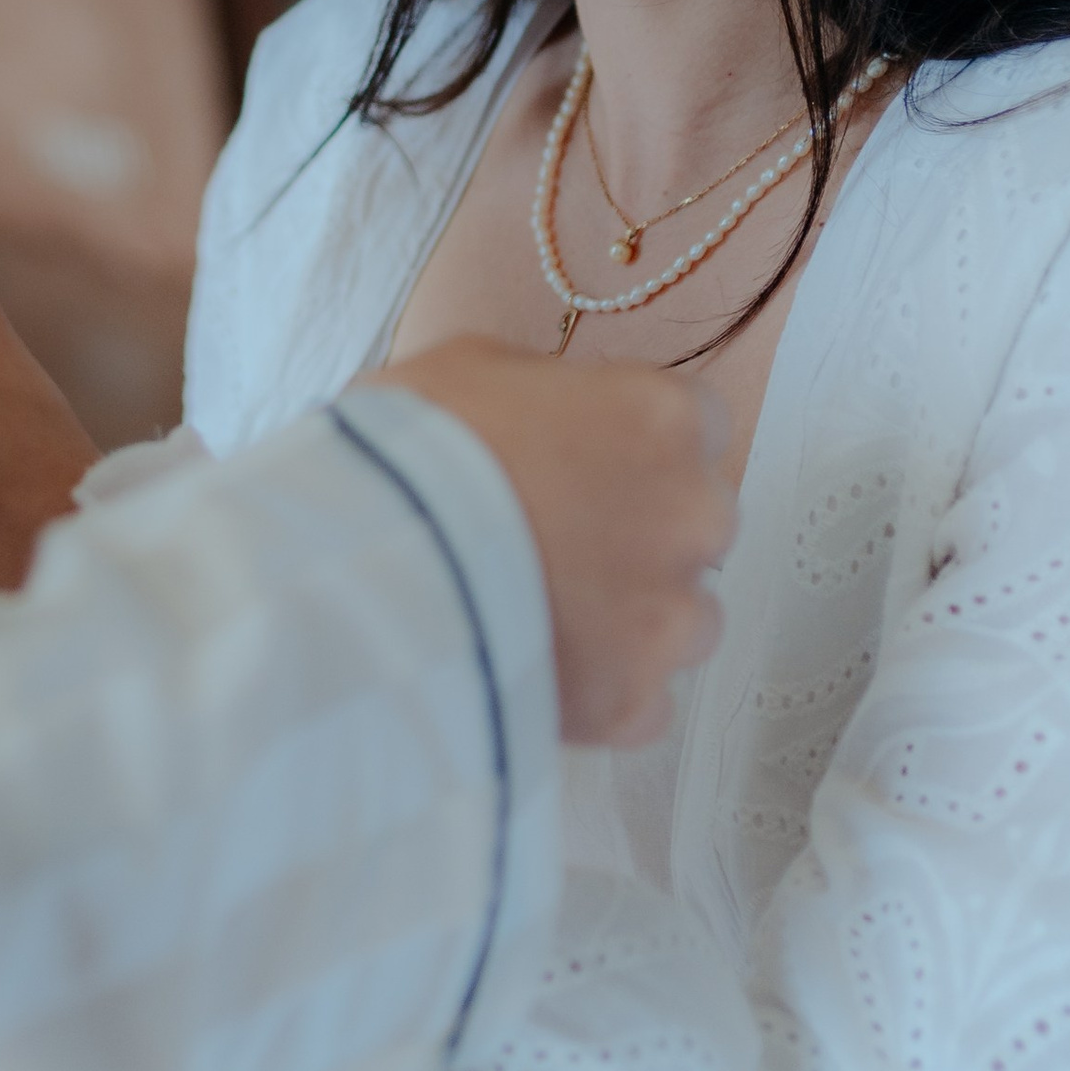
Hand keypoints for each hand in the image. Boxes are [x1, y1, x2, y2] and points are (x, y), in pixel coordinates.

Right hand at [364, 338, 733, 748]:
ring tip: (543, 615)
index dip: (636, 446)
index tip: (589, 462)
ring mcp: (670, 617)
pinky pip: (643, 701)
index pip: (697, 425)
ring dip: (633, 617)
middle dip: (643, 532)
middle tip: (558, 540)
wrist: (371, 562)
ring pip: (683, 620)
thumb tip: (557, 416)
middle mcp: (694, 516)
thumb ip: (549, 392)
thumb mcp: (473, 369)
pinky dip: (602, 692)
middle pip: (698, 524)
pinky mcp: (633, 701)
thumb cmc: (413, 448)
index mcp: (664, 417)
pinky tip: (537, 667)